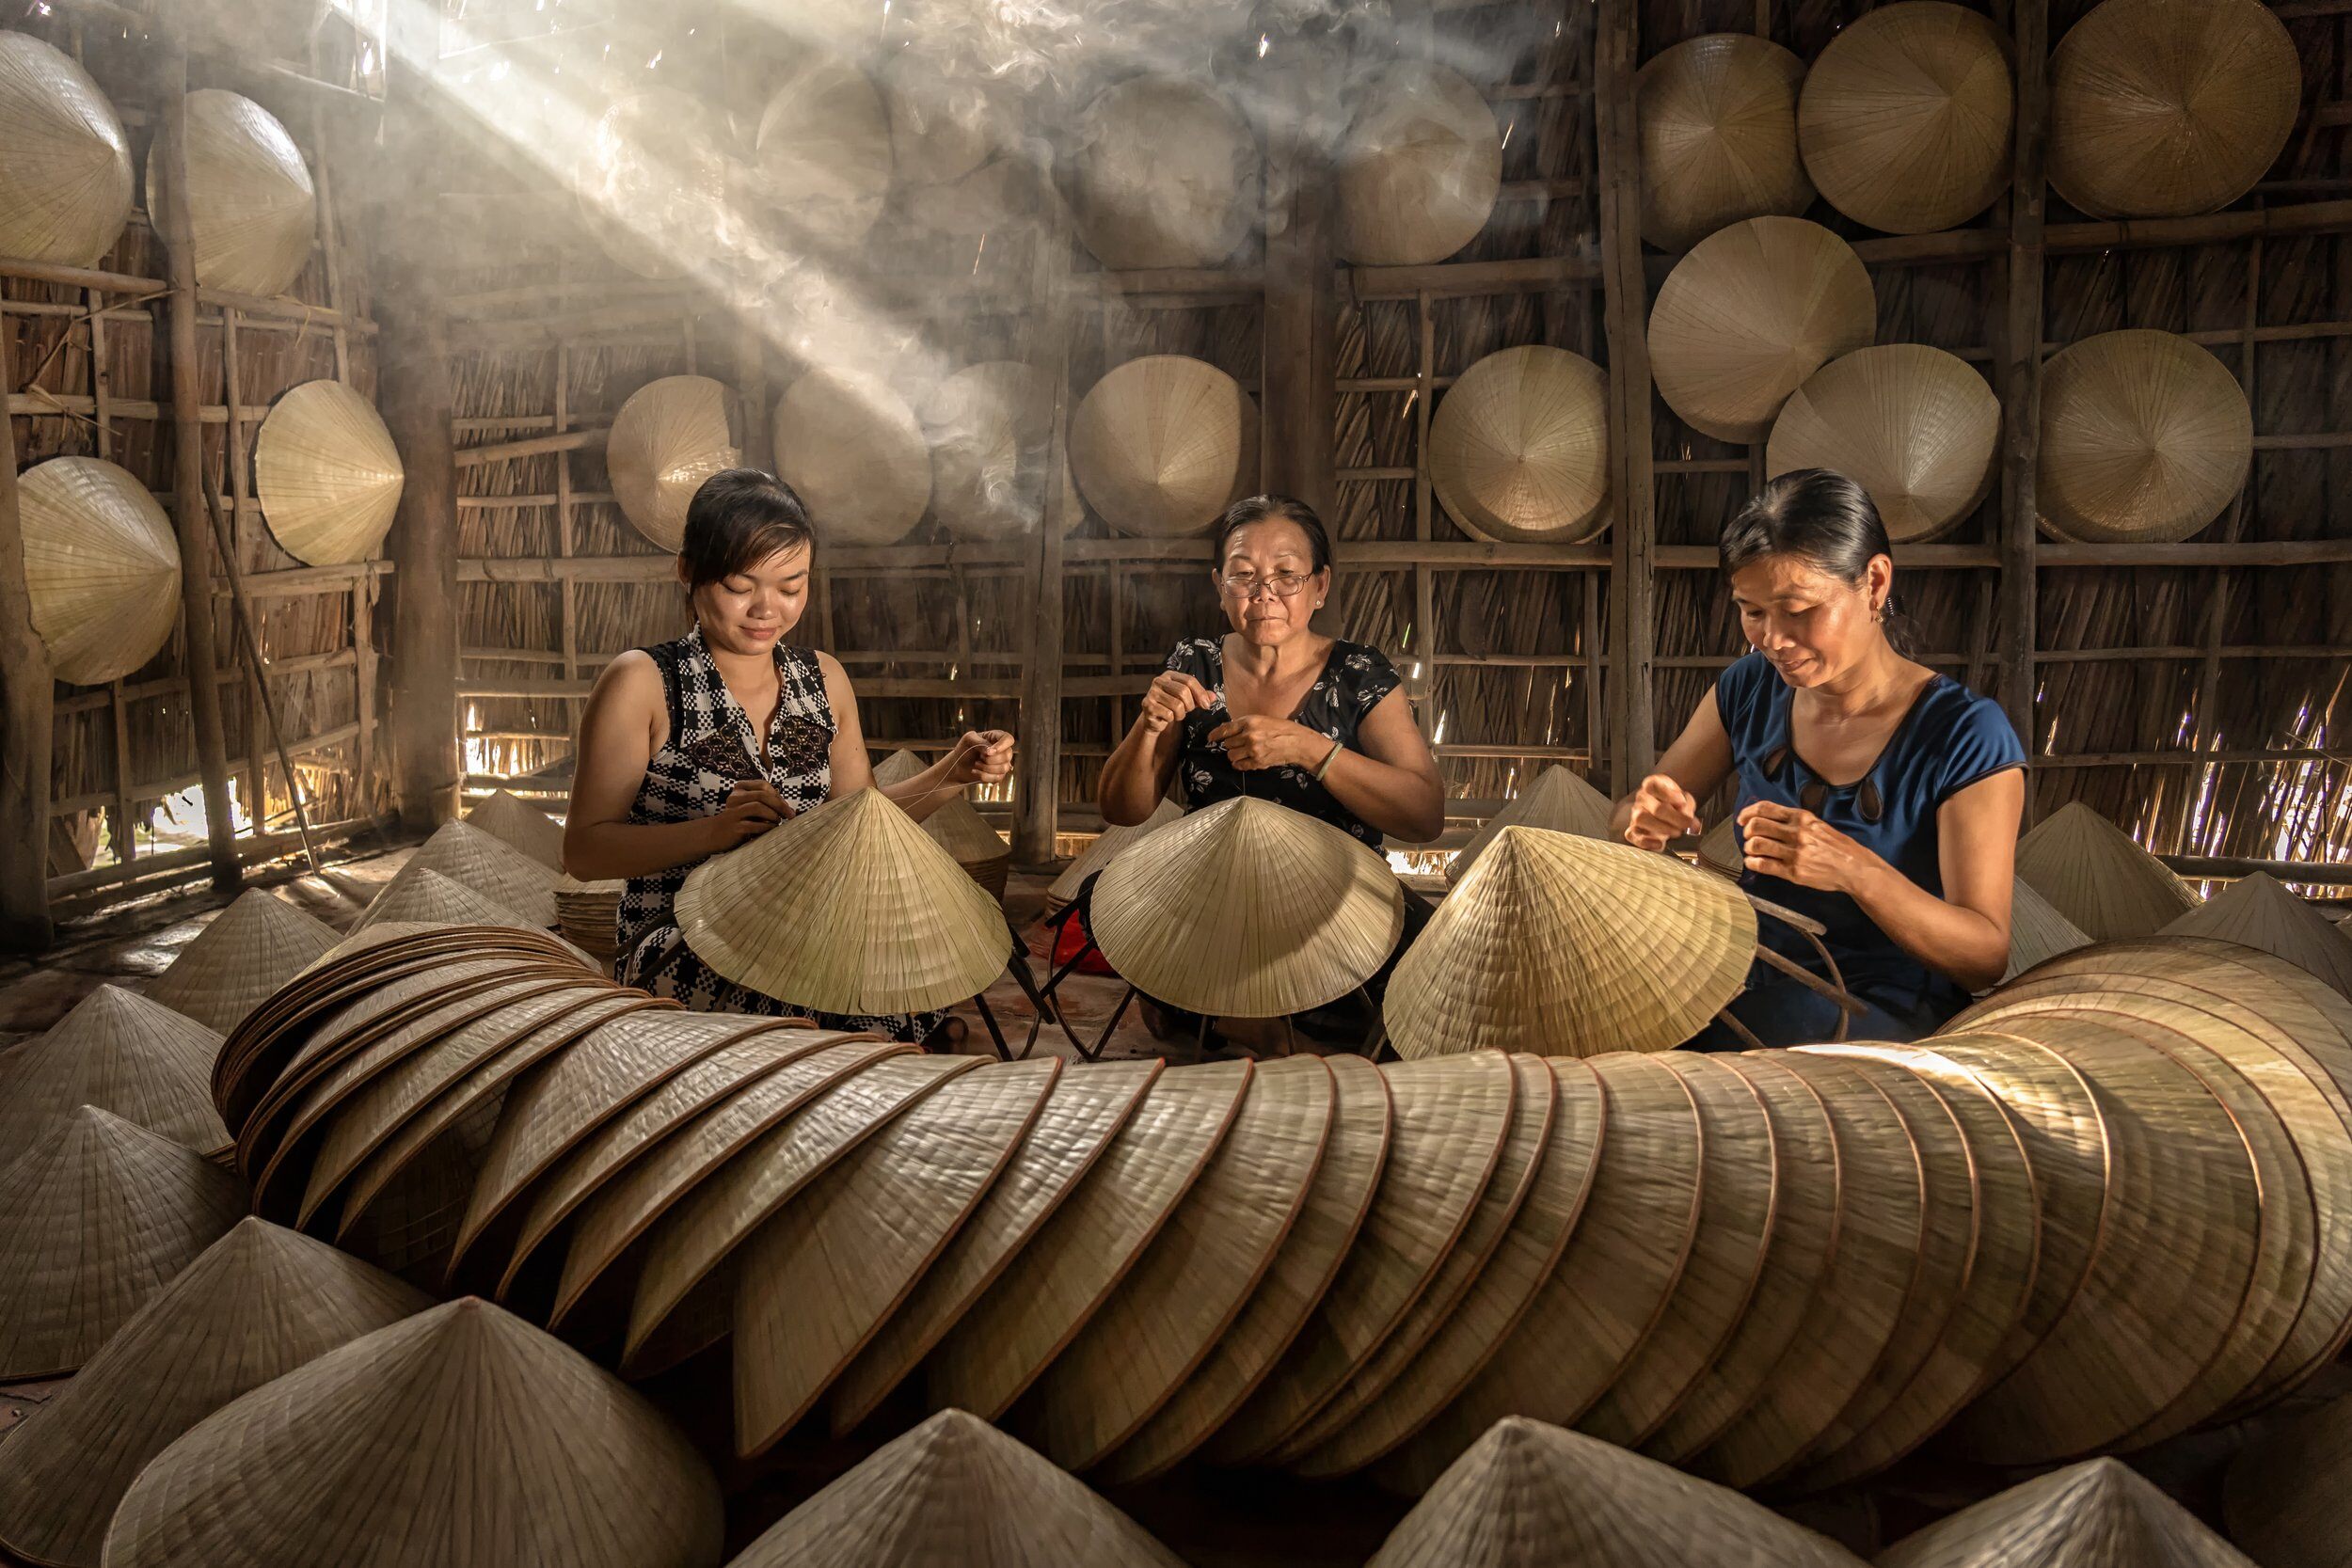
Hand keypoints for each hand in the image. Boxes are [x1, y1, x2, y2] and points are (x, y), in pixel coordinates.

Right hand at [708, 777, 789, 850]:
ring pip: (757, 807)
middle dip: (780, 805)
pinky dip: (766, 827)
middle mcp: (735, 798)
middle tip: (790, 815)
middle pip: (762, 795)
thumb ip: (766, 803)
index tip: (785, 806)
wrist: (716, 834)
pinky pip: (753, 825)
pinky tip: (770, 830)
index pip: (763, 785)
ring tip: (777, 822)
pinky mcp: (734, 827)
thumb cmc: (740, 819)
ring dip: (772, 815)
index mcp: (740, 789)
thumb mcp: (751, 806)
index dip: (777, 795)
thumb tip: (789, 808)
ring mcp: (733, 812)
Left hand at [946, 729, 1014, 786]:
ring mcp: (1002, 763)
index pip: (1008, 739)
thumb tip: (990, 751)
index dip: (1002, 746)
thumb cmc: (964, 749)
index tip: (988, 752)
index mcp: (997, 737)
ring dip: (987, 768)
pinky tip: (975, 772)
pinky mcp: (998, 775)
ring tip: (976, 764)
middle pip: (1007, 755)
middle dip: (990, 759)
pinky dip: (984, 776)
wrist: (958, 765)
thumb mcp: (968, 739)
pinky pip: (998, 777)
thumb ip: (980, 742)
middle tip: (979, 757)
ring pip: (1004, 768)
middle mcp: (1002, 750)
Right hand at [1137, 671, 1215, 736]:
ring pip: (1177, 705)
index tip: (1207, 705)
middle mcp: (1159, 681)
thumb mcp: (1188, 699)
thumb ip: (1201, 696)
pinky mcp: (1148, 705)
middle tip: (1188, 711)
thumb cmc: (1172, 706)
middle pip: (1184, 692)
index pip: (1190, 680)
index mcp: (1170, 675)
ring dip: (1181, 714)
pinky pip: (1168, 714)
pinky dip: (1171, 719)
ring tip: (1176, 714)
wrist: (1154, 719)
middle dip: (1190, 705)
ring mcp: (1152, 692)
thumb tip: (1213, 696)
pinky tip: (1167, 717)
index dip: (1201, 693)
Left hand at [1209, 715, 1326, 771]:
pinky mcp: (1257, 762)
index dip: (1215, 735)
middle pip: (1227, 744)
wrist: (1297, 742)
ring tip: (1243, 752)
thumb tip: (1226, 729)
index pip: (1225, 729)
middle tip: (1239, 744)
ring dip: (1234, 755)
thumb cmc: (1281, 729)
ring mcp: (1252, 750)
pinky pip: (1239, 765)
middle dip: (1231, 745)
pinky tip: (1245, 761)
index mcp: (1249, 722)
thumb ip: (1244, 725)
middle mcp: (1249, 735)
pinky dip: (1239, 764)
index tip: (1210, 738)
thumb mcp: (1261, 720)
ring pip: (1231, 755)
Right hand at [1623, 773, 1701, 850]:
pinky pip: (1632, 835)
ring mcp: (1635, 813)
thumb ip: (1688, 807)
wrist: (1666, 811)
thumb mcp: (1685, 799)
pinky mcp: (1633, 830)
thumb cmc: (1675, 803)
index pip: (1652, 786)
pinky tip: (1660, 844)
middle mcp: (1642, 798)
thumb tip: (1691, 821)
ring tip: (1676, 832)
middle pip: (1656, 808)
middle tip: (1687, 824)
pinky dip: (1646, 842)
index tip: (1682, 802)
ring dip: (1663, 828)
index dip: (1668, 794)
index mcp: (1652, 784)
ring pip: (1641, 819)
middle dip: (1675, 818)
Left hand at [1737, 800, 1881, 893]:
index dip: (1747, 813)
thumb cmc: (1836, 846)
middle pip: (1757, 825)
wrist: (1854, 867)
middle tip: (1749, 837)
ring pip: (1757, 845)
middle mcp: (1797, 832)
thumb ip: (1794, 821)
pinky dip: (1752, 863)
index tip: (1742, 820)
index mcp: (1801, 817)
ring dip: (1749, 848)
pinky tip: (1754, 862)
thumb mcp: (1817, 824)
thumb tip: (1767, 820)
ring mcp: (1795, 852)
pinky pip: (1764, 865)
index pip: (1765, 808)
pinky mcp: (1794, 871)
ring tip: (1752, 851)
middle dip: (1747, 831)